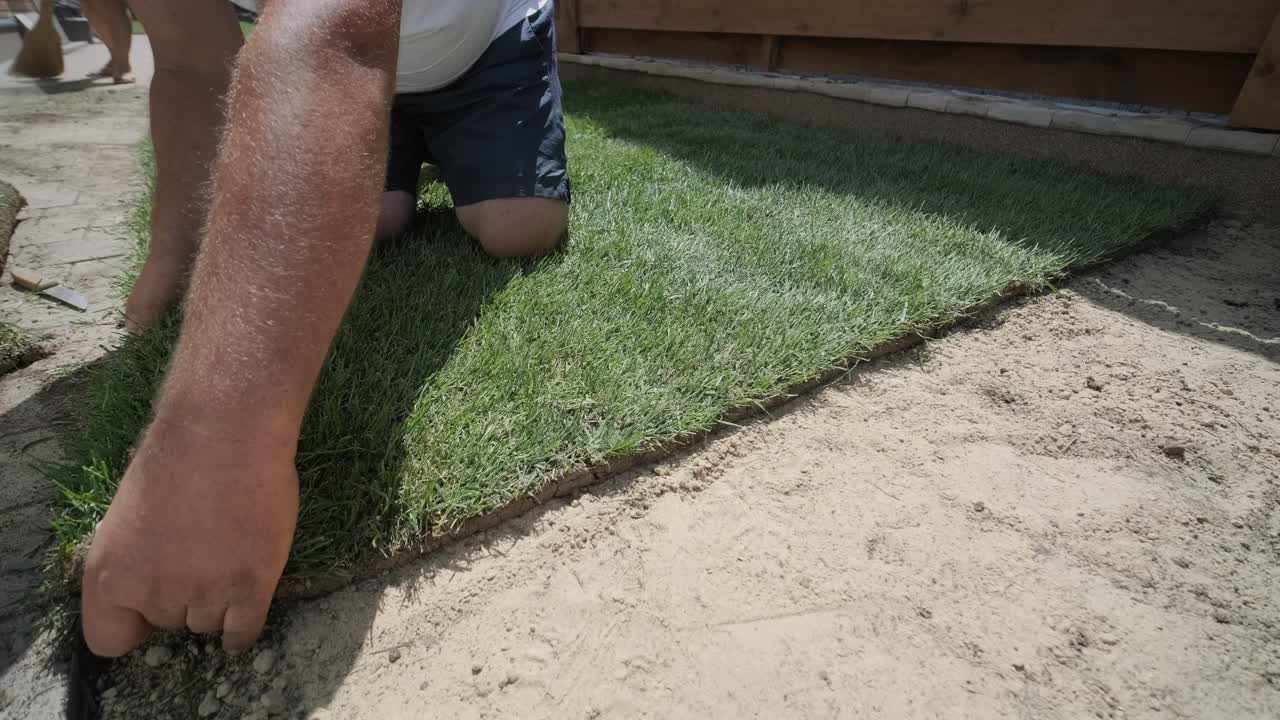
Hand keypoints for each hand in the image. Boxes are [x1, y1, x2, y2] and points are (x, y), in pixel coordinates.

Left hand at [81, 419, 297, 655]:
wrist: (225, 433)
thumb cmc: (177, 461)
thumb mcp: (129, 518)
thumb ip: (137, 561)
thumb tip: (154, 582)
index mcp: (109, 575)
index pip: (108, 639)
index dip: (134, 623)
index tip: (150, 607)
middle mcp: (153, 592)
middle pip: (170, 624)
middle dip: (184, 598)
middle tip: (201, 557)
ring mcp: (205, 593)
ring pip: (208, 624)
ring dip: (218, 601)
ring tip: (229, 558)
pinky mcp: (251, 588)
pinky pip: (243, 633)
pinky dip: (242, 630)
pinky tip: (245, 610)